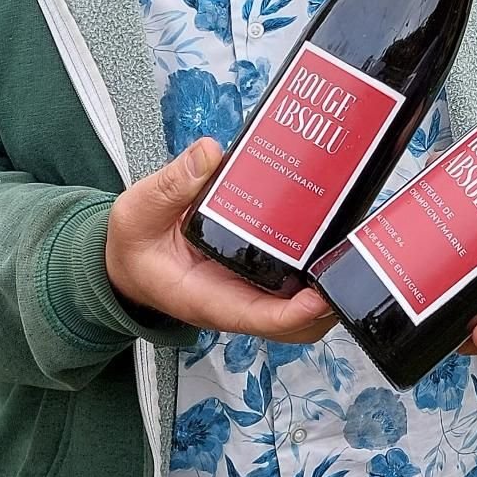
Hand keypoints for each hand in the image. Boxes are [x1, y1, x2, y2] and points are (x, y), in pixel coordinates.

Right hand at [104, 139, 336, 343]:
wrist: (126, 256)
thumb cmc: (133, 244)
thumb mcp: (139, 211)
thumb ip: (171, 185)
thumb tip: (209, 154)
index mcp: (208, 299)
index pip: (262, 318)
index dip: (297, 313)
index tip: (323, 294)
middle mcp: (235, 300)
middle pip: (295, 323)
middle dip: (327, 305)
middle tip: (350, 262)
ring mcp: (248, 289)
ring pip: (299, 305)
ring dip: (326, 285)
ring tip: (349, 246)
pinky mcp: (253, 271)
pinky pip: (290, 280)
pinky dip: (313, 265)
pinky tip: (328, 232)